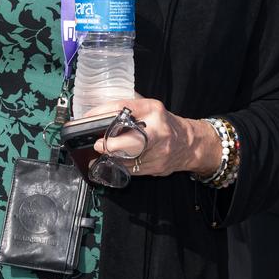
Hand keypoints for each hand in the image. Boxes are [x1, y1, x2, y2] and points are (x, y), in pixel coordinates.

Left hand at [88, 97, 219, 177]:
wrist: (189, 144)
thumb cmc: (164, 125)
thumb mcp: (149, 109)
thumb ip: (128, 111)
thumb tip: (98, 117)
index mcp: (153, 110)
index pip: (123, 108)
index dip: (102, 114)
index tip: (88, 119)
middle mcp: (157, 130)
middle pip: (130, 140)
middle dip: (110, 145)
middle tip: (98, 144)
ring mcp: (158, 151)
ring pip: (127, 159)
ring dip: (110, 158)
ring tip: (100, 154)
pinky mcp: (155, 167)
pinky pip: (131, 169)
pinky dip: (119, 166)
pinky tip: (112, 162)